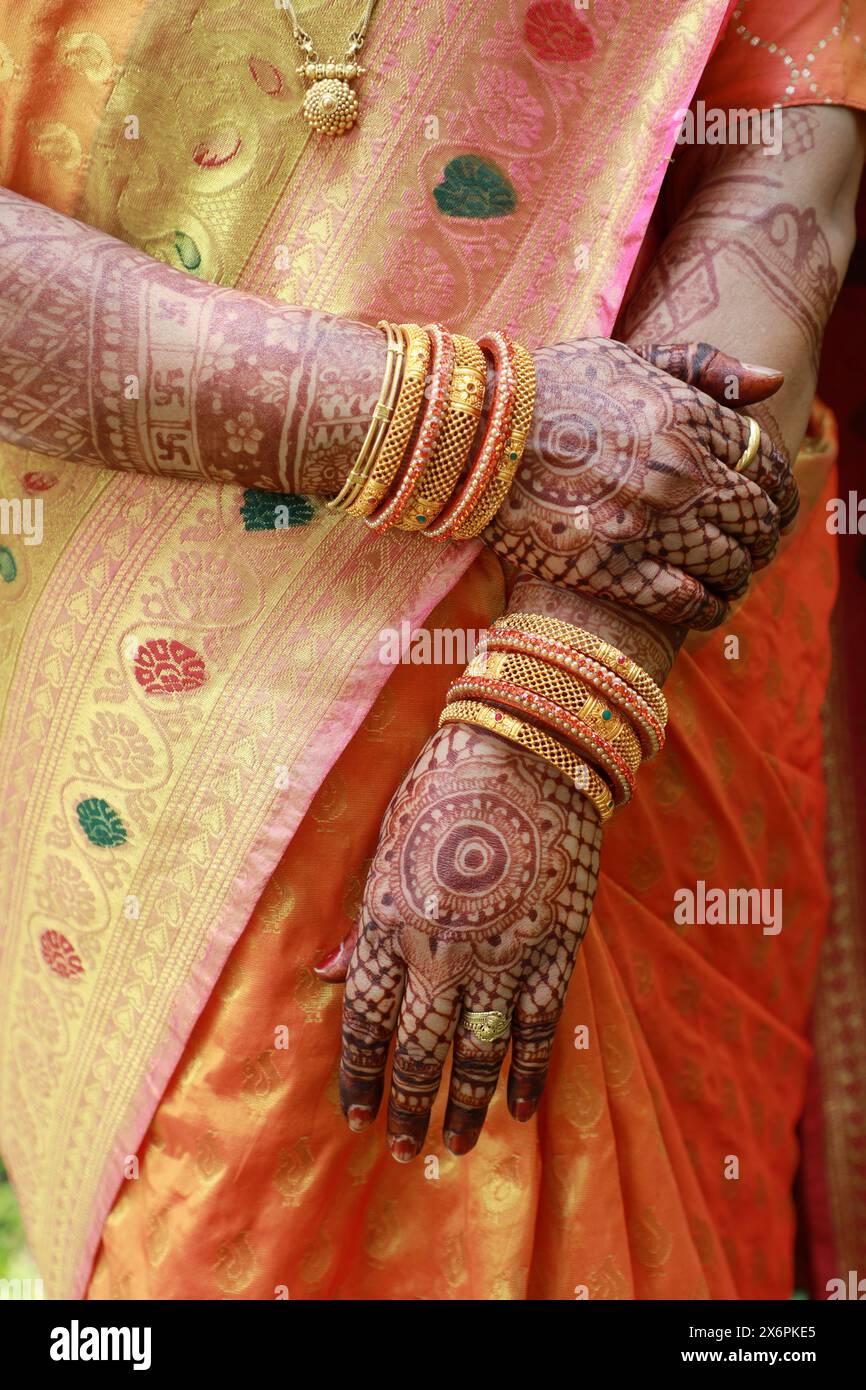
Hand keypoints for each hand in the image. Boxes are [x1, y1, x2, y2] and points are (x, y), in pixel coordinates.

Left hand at [319, 723, 600, 1159]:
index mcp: (388, 919)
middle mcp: (441, 949)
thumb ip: (366, 919)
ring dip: (463, 1106)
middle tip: (402, 1147)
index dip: (360, 1074)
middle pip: (419, 1050)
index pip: (367, 1020)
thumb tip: (336, 974)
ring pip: (479, 1054)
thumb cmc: (444, 787)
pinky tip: (521, 1109)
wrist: (530, 750)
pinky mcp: (554, 948)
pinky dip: (529, 1074)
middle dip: (408, 1106)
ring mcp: (502, 953)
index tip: (356, 1113)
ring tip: (452, 1146)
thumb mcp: (386, 846)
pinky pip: (538, 1029)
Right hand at [488, 337, 796, 628]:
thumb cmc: (550, 388)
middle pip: (756, 518)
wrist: (476, 434)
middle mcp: (677, 473)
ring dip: (738, 576)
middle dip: (762, 538)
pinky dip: (704, 610)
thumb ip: (703, 366)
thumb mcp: (629, 357)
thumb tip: (772, 382)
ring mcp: (645, 525)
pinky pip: (684, 602)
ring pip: (729, 563)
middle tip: (752, 548)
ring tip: (730, 580)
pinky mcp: (610, 568)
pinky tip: (703, 608)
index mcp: (687, 418)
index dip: (778, 491)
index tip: (770, 506)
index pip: (768, 465)